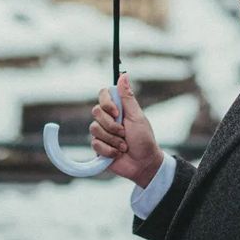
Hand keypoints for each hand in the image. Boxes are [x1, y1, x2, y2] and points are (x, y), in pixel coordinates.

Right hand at [89, 73, 163, 187]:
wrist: (144, 164)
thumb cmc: (144, 139)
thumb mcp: (137, 116)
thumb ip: (127, 97)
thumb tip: (123, 75)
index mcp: (118, 108)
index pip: (102, 94)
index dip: (106, 103)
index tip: (117, 113)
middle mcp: (107, 118)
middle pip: (96, 112)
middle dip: (112, 126)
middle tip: (125, 133)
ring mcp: (102, 133)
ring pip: (94, 129)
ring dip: (113, 140)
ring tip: (124, 146)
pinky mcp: (98, 147)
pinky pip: (95, 144)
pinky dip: (109, 150)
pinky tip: (117, 154)